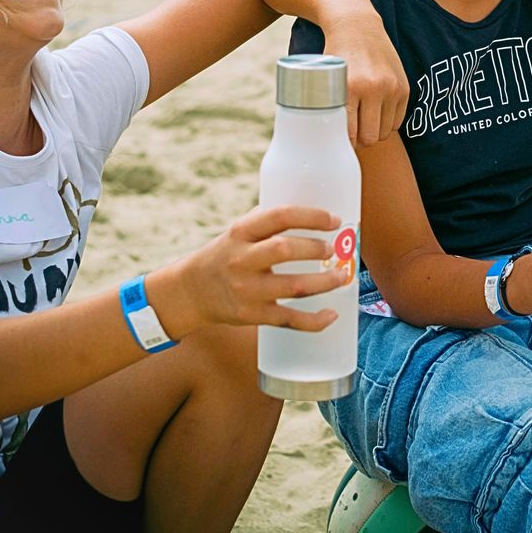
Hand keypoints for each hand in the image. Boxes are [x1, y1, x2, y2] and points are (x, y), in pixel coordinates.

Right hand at [165, 205, 350, 333]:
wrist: (190, 291)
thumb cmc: (225, 255)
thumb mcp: (238, 231)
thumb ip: (268, 221)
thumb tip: (313, 211)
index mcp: (241, 232)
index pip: (279, 216)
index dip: (311, 216)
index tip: (334, 219)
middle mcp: (242, 259)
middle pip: (285, 250)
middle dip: (316, 248)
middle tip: (334, 249)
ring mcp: (247, 290)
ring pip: (293, 286)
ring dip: (324, 282)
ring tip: (341, 276)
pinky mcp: (252, 315)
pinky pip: (289, 319)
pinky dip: (314, 321)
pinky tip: (332, 315)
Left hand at [325, 12, 408, 146]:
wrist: (358, 27)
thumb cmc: (337, 56)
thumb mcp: (326, 79)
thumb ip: (328, 107)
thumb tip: (325, 140)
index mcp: (350, 87)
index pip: (350, 133)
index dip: (345, 143)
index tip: (339, 144)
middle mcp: (374, 87)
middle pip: (370, 137)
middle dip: (360, 141)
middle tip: (351, 135)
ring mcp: (392, 88)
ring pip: (384, 132)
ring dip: (374, 131)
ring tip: (363, 123)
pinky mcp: (404, 88)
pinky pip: (397, 122)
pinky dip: (386, 123)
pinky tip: (376, 114)